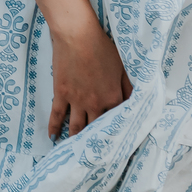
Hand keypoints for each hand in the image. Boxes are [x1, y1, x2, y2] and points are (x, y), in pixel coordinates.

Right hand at [47, 18, 132, 139]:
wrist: (77, 36)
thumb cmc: (102, 48)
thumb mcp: (123, 67)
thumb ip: (130, 87)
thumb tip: (138, 101)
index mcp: (113, 98)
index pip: (117, 120)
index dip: (116, 131)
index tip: (115, 143)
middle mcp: (95, 104)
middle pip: (96, 128)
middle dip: (96, 142)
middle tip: (95, 155)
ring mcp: (76, 101)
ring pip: (76, 126)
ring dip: (76, 139)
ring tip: (75, 151)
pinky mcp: (61, 94)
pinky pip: (57, 114)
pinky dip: (54, 127)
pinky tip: (53, 137)